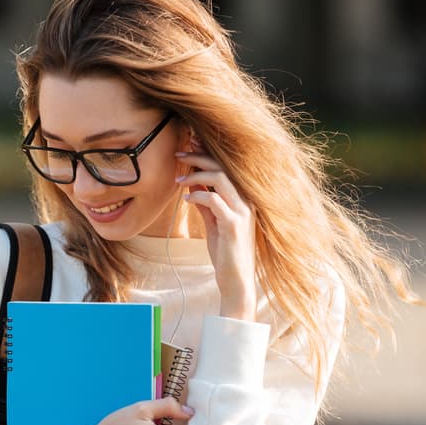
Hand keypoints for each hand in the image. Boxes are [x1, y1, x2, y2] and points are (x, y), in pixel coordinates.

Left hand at [174, 146, 256, 320]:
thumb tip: (192, 184)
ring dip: (196, 172)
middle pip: (224, 167)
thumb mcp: (214, 223)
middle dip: (200, 155)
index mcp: (244, 199)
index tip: (191, 144)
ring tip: (178, 177)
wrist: (236, 280)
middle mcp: (247, 201)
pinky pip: (214, 200)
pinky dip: (197, 194)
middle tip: (179, 152)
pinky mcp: (234, 225)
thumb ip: (206, 204)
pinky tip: (185, 198)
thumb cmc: (226, 253)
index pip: (228, 168)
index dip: (209, 152)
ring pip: (220, 178)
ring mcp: (243, 212)